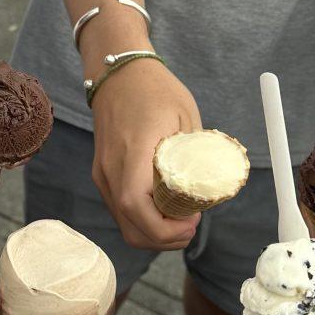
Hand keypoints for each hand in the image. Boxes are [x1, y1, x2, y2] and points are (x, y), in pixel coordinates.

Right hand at [90, 58, 202, 250]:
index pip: (136, 207)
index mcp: (132, 154)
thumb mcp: (186, 117)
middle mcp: (110, 171)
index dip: (165, 227)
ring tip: (179, 220)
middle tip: (190, 226)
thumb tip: (211, 187)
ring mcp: (103, 177)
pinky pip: (121, 212)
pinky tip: (163, 208)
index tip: (192, 222)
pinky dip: (143, 221)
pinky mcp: (103, 177)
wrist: (118, 74)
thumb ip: (195, 154)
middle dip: (163, 239)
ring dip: (154, 233)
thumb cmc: (154, 90)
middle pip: (130, 228)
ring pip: (125, 225)